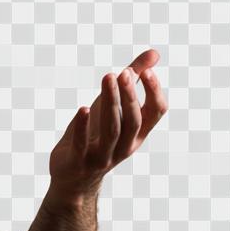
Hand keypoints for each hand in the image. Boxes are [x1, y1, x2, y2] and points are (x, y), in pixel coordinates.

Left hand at [49, 49, 167, 198]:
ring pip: (112, 129)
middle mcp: (125, 146)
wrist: (74, 176)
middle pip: (133, 120)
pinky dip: (82, 126)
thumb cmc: (96, 134)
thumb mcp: (114, 107)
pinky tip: (82, 109)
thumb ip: (133, 80)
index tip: (147, 70)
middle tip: (123, 71)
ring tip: (107, 78)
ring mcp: (103, 155)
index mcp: (137, 133)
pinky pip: (82, 143)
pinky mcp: (80, 160)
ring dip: (110, 102)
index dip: (154, 92)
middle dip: (129, 95)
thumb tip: (154, 54)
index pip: (156, 113)